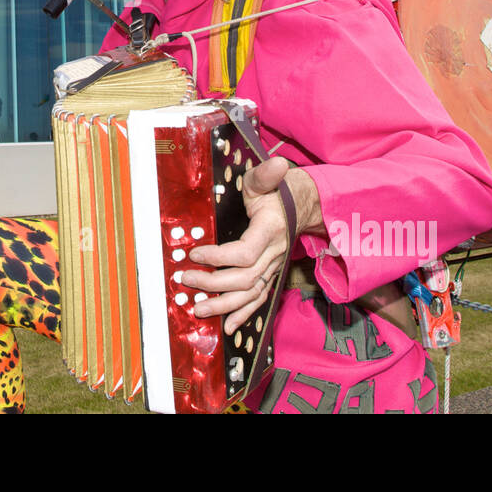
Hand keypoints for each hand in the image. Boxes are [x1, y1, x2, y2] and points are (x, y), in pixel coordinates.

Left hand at [183, 157, 321, 333]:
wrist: (305, 206)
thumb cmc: (280, 191)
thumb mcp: (267, 179)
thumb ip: (266, 174)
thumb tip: (278, 165)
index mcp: (270, 230)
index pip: (245, 252)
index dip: (219, 257)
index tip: (194, 253)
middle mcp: (273, 253)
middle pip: (244, 278)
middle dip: (212, 283)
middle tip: (186, 279)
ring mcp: (273, 267)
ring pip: (250, 294)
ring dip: (223, 305)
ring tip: (198, 309)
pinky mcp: (271, 274)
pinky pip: (259, 299)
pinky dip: (243, 314)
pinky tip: (227, 326)